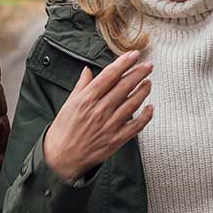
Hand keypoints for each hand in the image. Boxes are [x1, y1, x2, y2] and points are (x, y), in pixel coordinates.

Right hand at [41, 50, 153, 181]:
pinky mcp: (116, 139)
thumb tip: (88, 71)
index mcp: (87, 99)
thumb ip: (81, 86)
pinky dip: (146, 116)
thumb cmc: (63, 130)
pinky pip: (136, 125)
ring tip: (149, 82)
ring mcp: (110, 125)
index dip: (124, 63)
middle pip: (124, 86)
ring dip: (143, 91)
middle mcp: (100, 110)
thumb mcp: (68, 104)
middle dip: (139, 73)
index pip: (109, 75)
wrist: (61, 158)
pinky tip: (150, 108)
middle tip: (149, 65)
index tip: (134, 55)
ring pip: (133, 103)